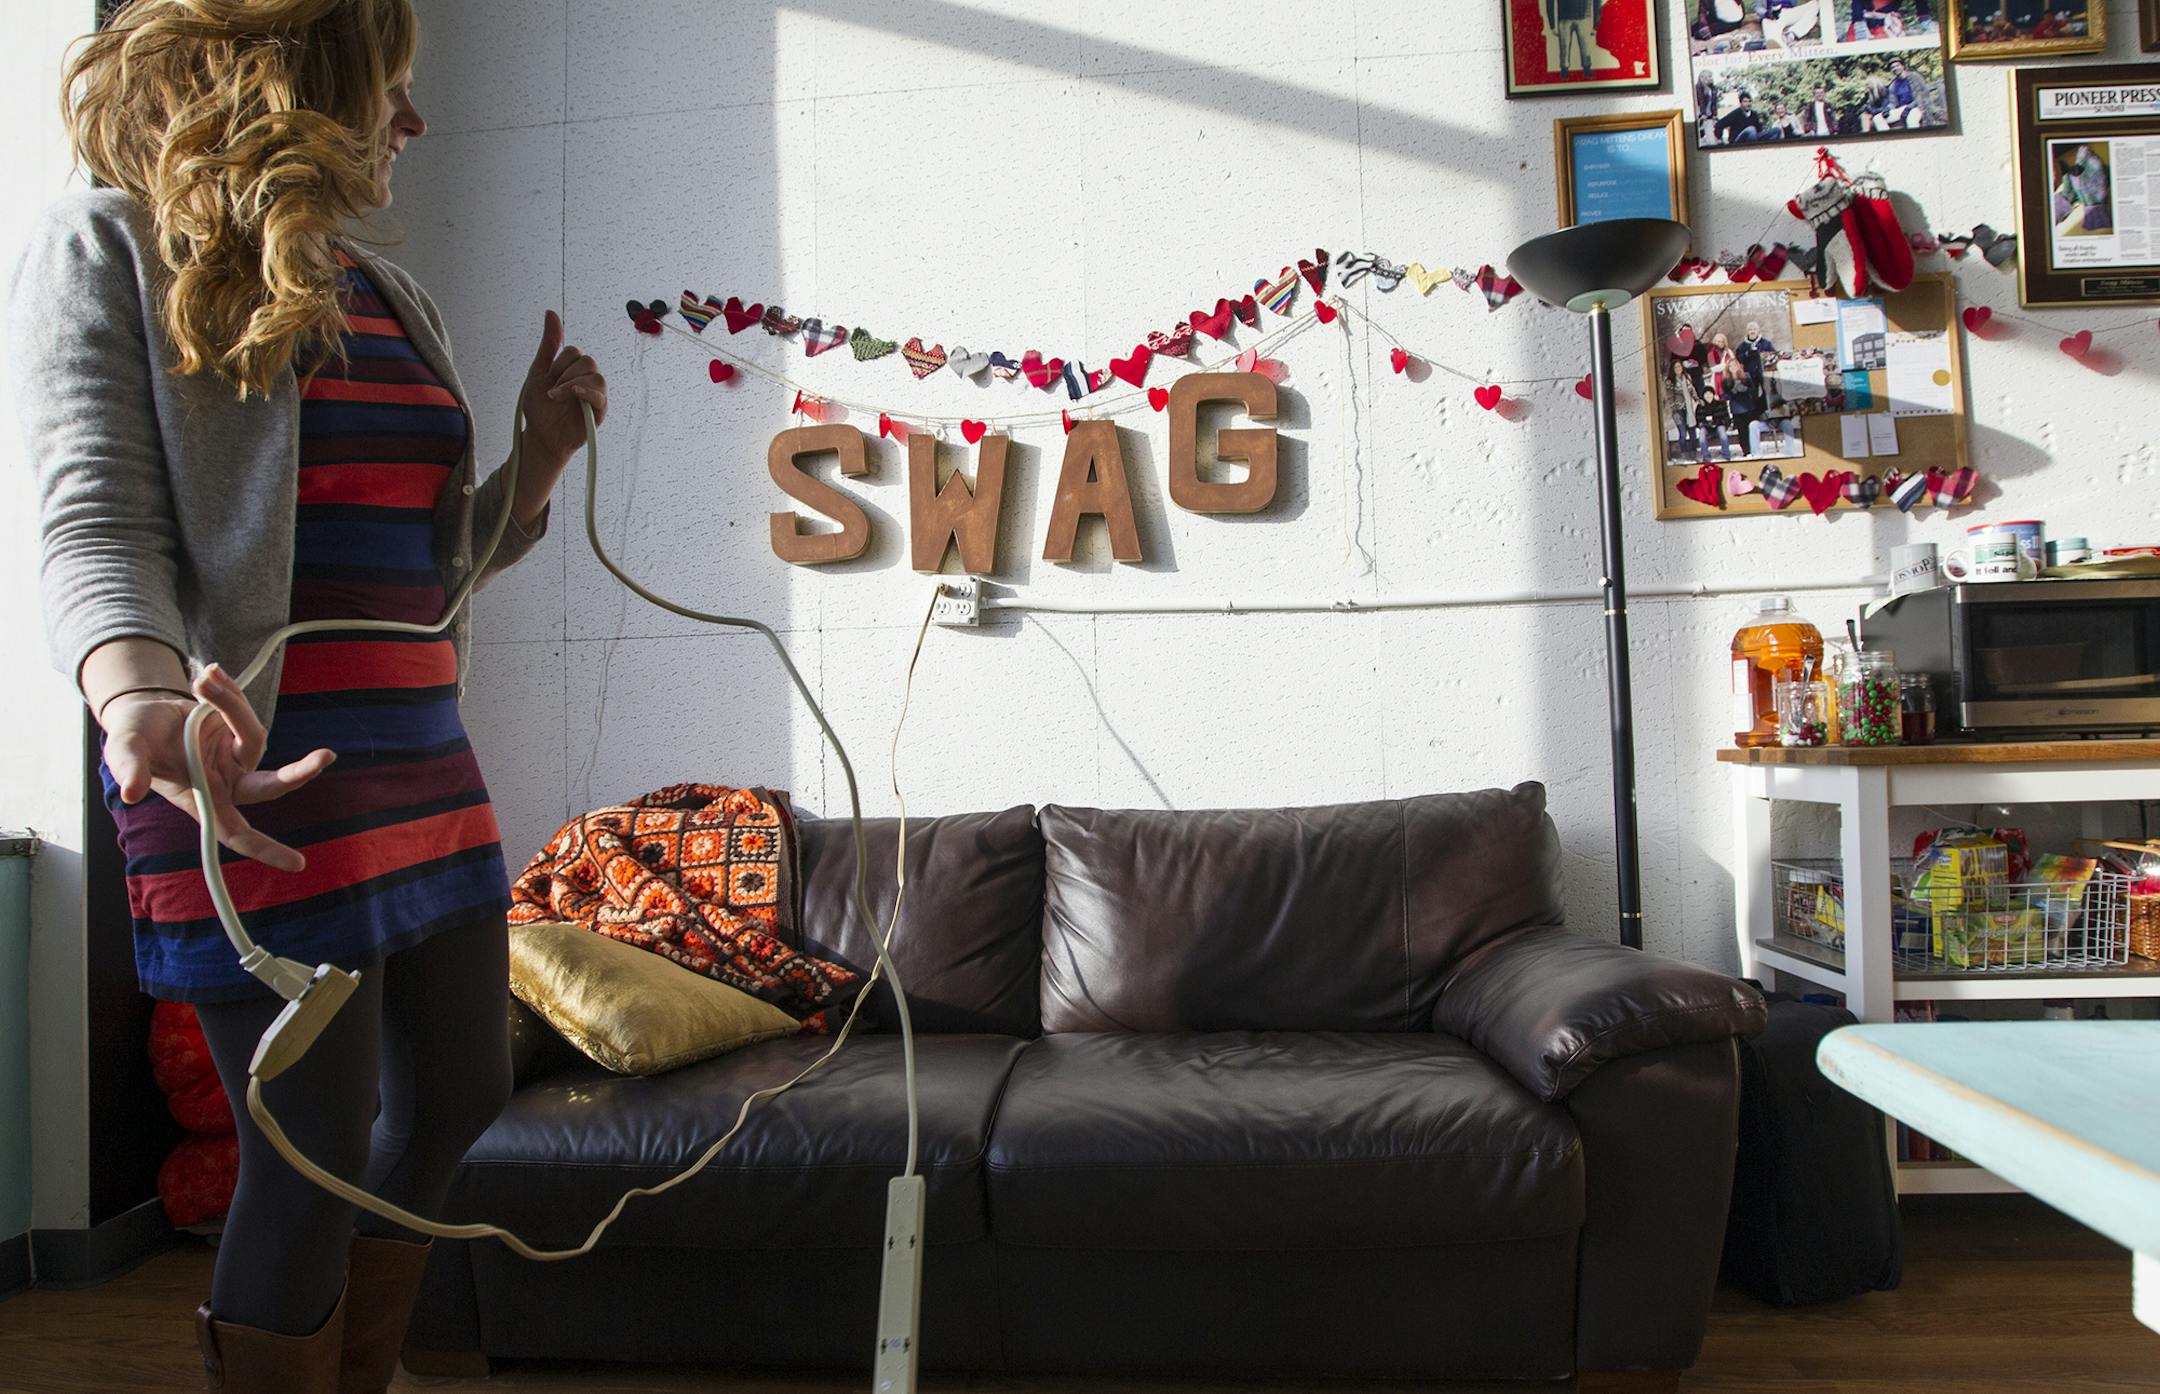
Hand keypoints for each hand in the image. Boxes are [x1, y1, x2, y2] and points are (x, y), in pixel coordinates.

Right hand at [102, 664, 336, 872]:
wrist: (140, 710)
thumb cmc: (133, 740)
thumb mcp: (125, 751)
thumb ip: (130, 769)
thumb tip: (132, 791)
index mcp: (203, 799)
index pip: (238, 833)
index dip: (266, 849)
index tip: (299, 864)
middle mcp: (226, 780)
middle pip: (271, 785)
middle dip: (299, 772)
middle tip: (325, 756)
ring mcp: (236, 754)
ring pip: (252, 731)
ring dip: (230, 703)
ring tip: (201, 680)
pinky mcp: (239, 728)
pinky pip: (245, 709)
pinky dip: (229, 690)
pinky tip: (209, 673)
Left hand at [517, 309, 607, 467]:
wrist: (540, 437)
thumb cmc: (540, 408)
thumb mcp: (539, 371)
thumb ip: (548, 344)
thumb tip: (551, 313)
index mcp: (573, 369)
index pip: (574, 352)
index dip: (558, 364)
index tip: (548, 380)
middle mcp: (587, 379)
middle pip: (587, 361)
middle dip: (565, 373)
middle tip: (553, 391)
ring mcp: (595, 395)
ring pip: (595, 376)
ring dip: (571, 384)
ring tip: (557, 398)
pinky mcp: (600, 412)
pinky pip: (600, 395)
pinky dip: (585, 392)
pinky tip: (571, 394)